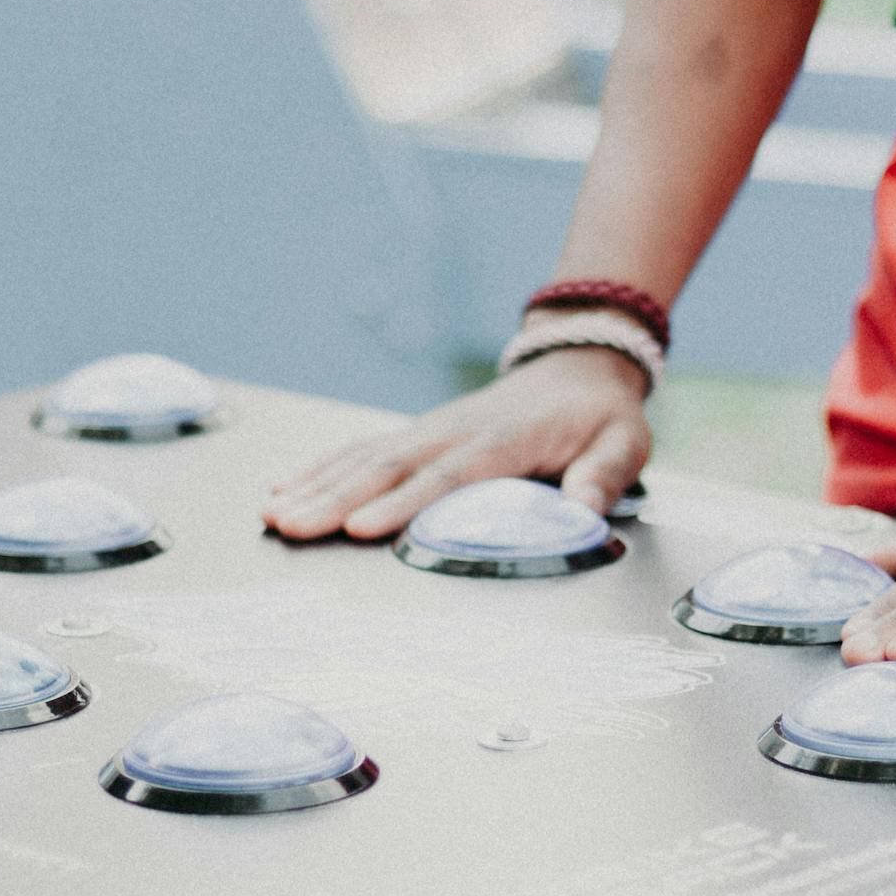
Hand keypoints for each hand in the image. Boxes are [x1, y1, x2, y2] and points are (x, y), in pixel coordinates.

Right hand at [264, 349, 650, 540]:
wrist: (577, 368)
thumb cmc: (598, 417)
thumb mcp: (623, 444)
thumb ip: (603, 477)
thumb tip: (585, 510)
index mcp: (503, 442)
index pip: (447, 476)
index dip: (402, 504)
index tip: (360, 527)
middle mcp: (454, 432)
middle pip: (387, 467)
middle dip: (334, 499)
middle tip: (290, 526)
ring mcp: (429, 430)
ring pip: (363, 457)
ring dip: (314, 484)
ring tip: (272, 513)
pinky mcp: (416, 434)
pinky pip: (360, 450)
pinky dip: (319, 468)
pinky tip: (283, 488)